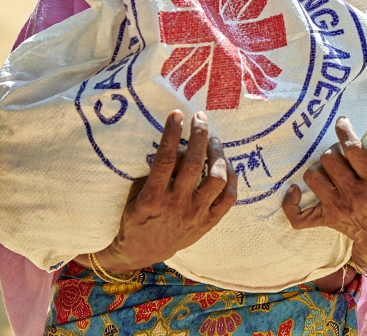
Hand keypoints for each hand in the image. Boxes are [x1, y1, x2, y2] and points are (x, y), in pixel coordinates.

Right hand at [76, 109, 237, 271]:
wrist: (142, 252)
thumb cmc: (136, 217)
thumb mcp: (136, 195)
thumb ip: (154, 174)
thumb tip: (176, 146)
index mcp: (153, 197)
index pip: (164, 159)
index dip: (171, 134)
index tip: (176, 113)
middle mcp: (176, 205)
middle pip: (193, 164)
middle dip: (199, 135)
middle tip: (200, 117)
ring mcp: (195, 215)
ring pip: (215, 179)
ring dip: (217, 154)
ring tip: (214, 140)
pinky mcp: (208, 223)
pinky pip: (228, 198)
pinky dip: (231, 178)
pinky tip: (226, 164)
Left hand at [281, 116, 366, 269]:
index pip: (354, 150)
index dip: (345, 131)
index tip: (343, 121)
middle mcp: (354, 195)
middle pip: (329, 159)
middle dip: (334, 149)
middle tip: (342, 150)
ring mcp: (337, 208)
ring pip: (313, 178)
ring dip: (319, 167)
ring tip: (330, 167)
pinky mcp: (327, 220)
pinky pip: (298, 216)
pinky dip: (291, 202)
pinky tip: (295, 190)